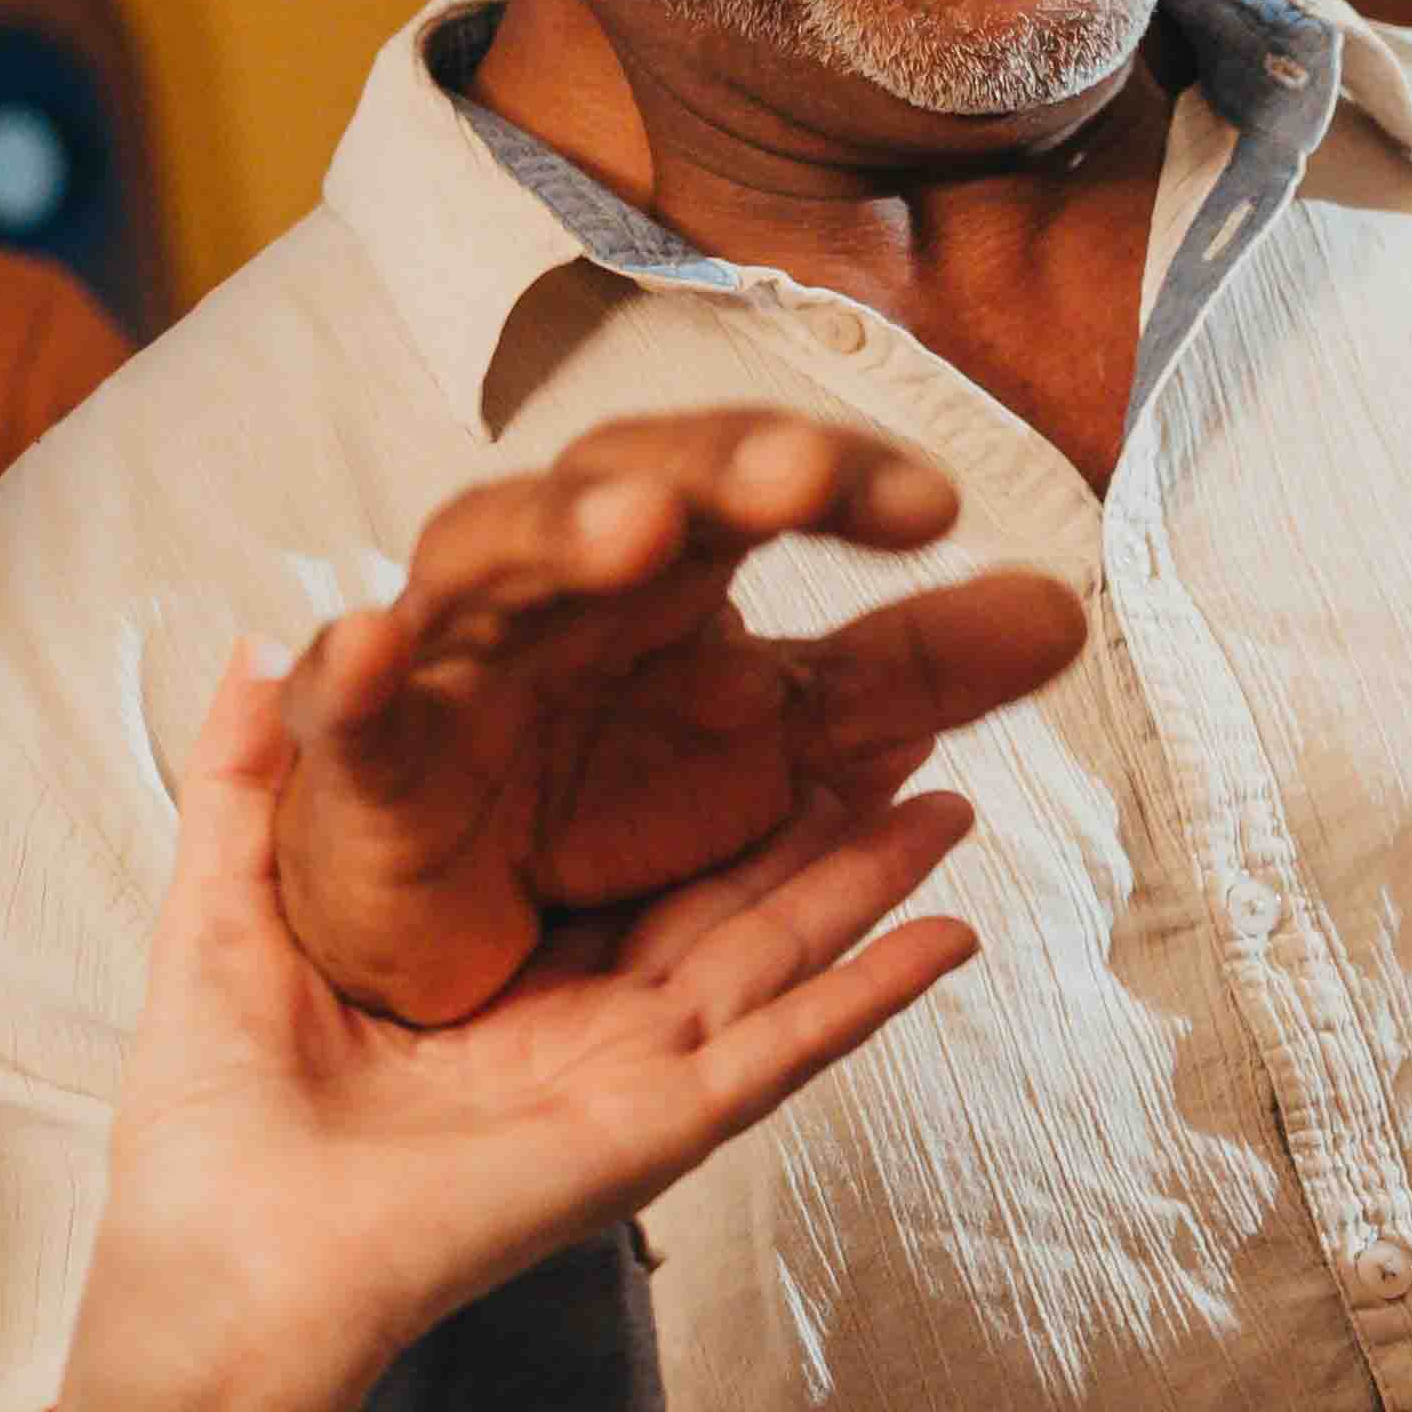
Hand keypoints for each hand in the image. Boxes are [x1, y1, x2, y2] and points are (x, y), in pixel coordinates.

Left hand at [66, 636, 994, 1411]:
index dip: (691, 775)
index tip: (745, 686)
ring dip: (871, 886)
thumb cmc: (207, 1132)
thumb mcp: (224, 915)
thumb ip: (247, 789)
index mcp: (493, 987)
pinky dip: (871, 996)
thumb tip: (260, 653)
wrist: (224, 1272)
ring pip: (782, 963)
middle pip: (730, 907)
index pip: (618, 867)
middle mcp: (576, 1033)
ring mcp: (627, 1082)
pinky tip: (949, 937)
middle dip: (818, 822)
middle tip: (906, 728)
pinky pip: (785, 1051)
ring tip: (955, 803)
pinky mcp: (653, 1129)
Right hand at [271, 412, 1087, 1027]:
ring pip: (483, 552)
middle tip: (797, 474)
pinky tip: (383, 646)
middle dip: (709, 467)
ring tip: (634, 529)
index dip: (836, 477)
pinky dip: (354, 670)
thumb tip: (1066, 614)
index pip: (754, 476)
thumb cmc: (606, 802)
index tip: (937, 508)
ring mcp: (451, 658)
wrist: (468, 943)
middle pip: (625, 476)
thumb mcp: (782, 744)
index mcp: (663, 561)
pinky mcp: (360, 759)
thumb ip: (907, 674)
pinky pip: (345, 702)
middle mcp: (555, 581)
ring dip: (552, 530)